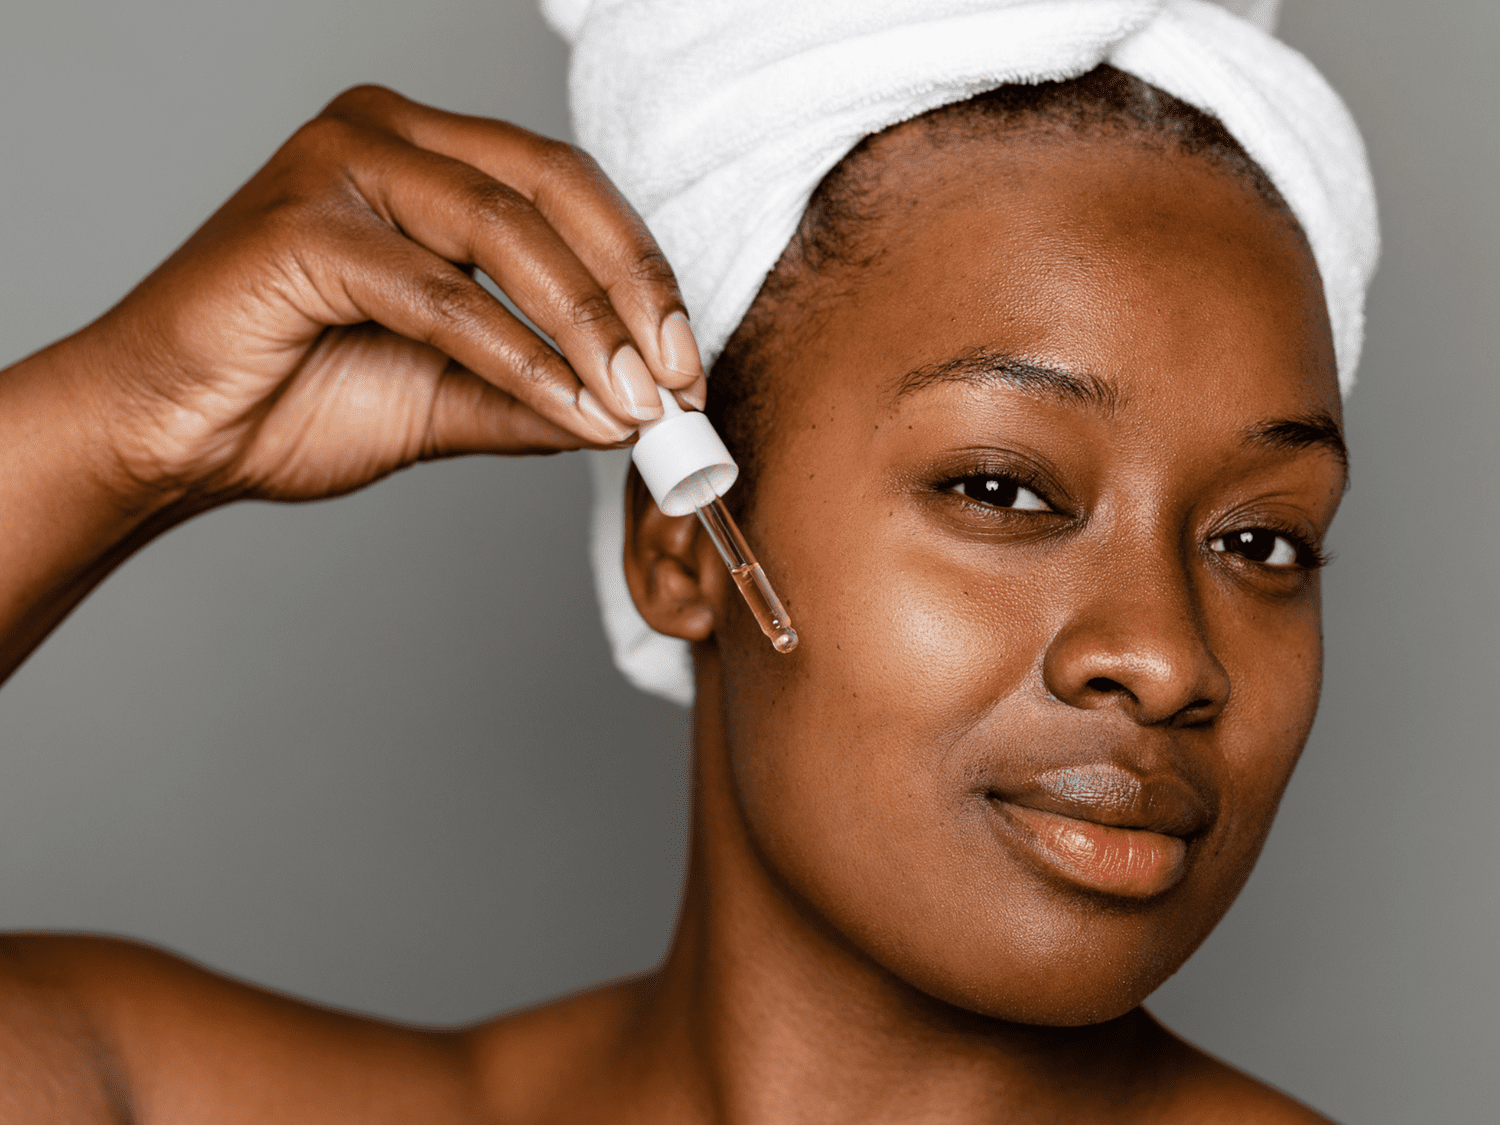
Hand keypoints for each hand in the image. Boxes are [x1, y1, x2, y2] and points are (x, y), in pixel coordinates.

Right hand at [76, 84, 706, 506]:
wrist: (168, 438)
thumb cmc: (290, 400)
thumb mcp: (449, 397)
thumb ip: (538, 392)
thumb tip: (635, 413)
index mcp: (424, 156)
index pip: (566, 191)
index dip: (640, 273)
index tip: (689, 363)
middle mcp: (384, 136)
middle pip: (552, 190)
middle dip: (631, 292)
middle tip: (679, 381)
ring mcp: (337, 166)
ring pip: (505, 234)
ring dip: (587, 328)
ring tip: (637, 407)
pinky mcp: (301, 226)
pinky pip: (441, 293)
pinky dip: (519, 356)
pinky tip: (571, 406)